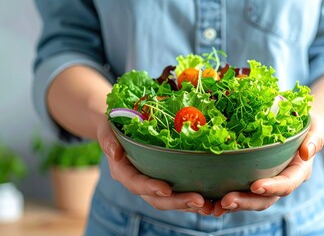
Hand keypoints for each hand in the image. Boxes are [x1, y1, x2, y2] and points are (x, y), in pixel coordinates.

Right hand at [96, 116, 212, 214]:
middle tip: (198, 200)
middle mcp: (137, 182)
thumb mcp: (106, 128)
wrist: (118, 128)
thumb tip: (115, 153)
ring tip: (208, 204)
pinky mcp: (163, 181)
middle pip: (156, 198)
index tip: (166, 188)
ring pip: (169, 201)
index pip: (136, 183)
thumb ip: (108, 139)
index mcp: (123, 171)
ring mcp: (151, 184)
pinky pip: (177, 194)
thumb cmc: (114, 126)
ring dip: (188, 204)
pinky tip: (210, 199)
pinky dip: (191, 199)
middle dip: (177, 201)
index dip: (150, 187)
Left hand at [212, 114, 323, 216]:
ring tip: (214, 206)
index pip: (286, 184)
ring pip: (250, 200)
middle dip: (246, 202)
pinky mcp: (252, 179)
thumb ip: (315, 139)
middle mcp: (281, 181)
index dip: (272, 187)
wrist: (298, 127)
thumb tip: (307, 152)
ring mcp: (266, 182)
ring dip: (233, 205)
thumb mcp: (315, 127)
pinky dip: (224, 198)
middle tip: (226, 201)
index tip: (256, 186)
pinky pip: (240, 192)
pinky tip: (209, 201)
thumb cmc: (307, 125)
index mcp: (297, 171)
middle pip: (265, 199)